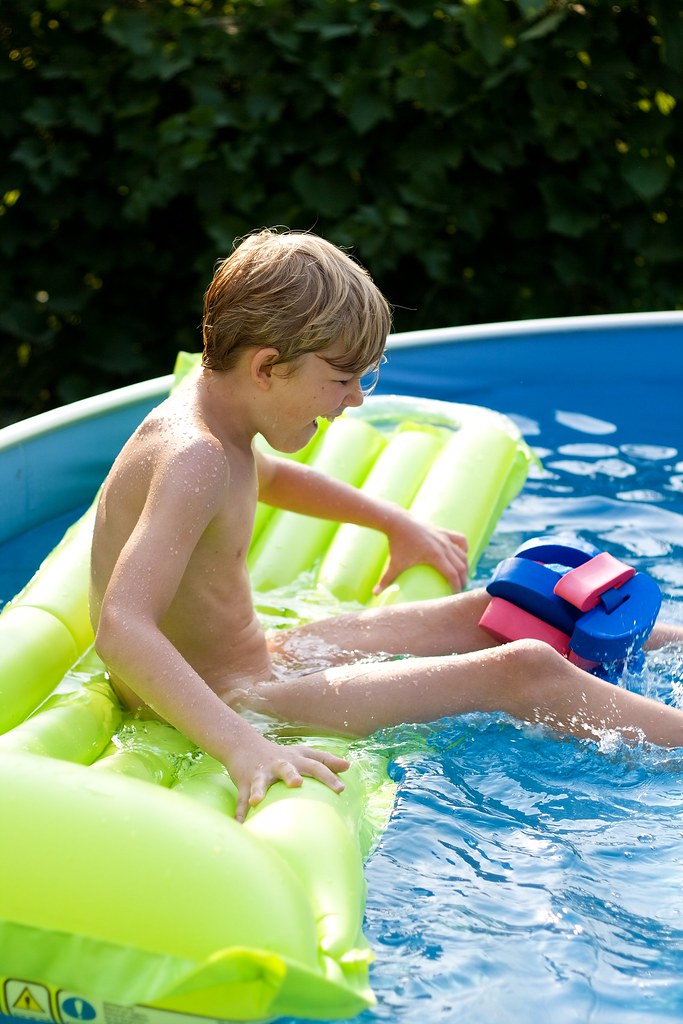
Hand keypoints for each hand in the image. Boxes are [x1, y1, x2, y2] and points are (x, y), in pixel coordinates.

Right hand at [226, 732, 349, 822]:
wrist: (244, 745)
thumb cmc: (281, 754)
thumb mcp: (302, 753)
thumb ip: (325, 760)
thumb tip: (348, 765)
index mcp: (295, 760)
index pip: (315, 765)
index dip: (328, 776)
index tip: (340, 789)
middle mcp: (278, 765)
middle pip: (286, 768)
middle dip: (290, 775)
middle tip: (297, 784)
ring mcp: (260, 774)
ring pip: (259, 782)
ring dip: (259, 790)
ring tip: (257, 801)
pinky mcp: (245, 783)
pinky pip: (242, 800)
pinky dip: (240, 812)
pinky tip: (241, 823)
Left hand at [377, 512, 468, 594]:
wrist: (398, 521)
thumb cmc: (396, 544)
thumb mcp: (394, 564)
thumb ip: (386, 580)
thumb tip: (375, 594)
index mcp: (435, 555)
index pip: (452, 574)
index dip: (456, 586)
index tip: (455, 595)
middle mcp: (444, 546)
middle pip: (461, 566)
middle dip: (462, 578)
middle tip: (460, 589)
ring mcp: (445, 537)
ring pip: (462, 554)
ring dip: (465, 566)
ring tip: (462, 576)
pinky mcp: (444, 531)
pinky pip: (460, 540)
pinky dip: (463, 549)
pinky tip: (462, 556)